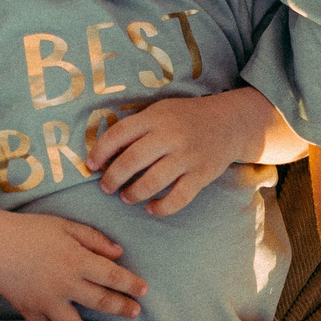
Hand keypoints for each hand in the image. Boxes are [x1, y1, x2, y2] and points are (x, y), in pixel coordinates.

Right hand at [0, 196, 146, 320]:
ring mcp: (47, 301)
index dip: (130, 284)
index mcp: (77, 260)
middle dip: (121, 308)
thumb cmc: (29, 230)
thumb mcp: (64, 226)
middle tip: (134, 313)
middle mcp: (65, 284)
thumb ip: (93, 238)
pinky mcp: (29, 310)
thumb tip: (118, 252)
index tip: (144, 291)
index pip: (112, 275)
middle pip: (100, 301)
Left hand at [87, 90, 265, 215]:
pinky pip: (178, 198)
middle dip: (112, 178)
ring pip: (152, 182)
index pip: (119, 134)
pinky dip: (162, 207)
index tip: (91, 165)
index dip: (100, 151)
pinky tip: (152, 208)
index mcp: (156, 118)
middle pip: (132, 161)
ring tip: (126, 197)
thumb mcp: (161, 112)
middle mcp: (170, 136)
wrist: (229, 123)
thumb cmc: (186, 118)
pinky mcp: (201, 175)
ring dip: (133, 194)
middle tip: (106, 187)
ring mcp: (187, 157)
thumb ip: (137, 128)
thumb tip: (106, 152)